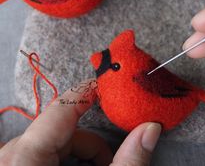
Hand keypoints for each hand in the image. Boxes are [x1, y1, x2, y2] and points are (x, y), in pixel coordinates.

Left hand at [0, 80, 160, 165]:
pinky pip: (44, 153)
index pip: (60, 110)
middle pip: (60, 131)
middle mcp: (12, 157)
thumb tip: (151, 128)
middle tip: (111, 164)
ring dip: (81, 155)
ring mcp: (11, 163)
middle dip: (91, 144)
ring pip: (53, 143)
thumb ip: (128, 162)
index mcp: (26, 160)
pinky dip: (67, 162)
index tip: (107, 86)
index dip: (86, 93)